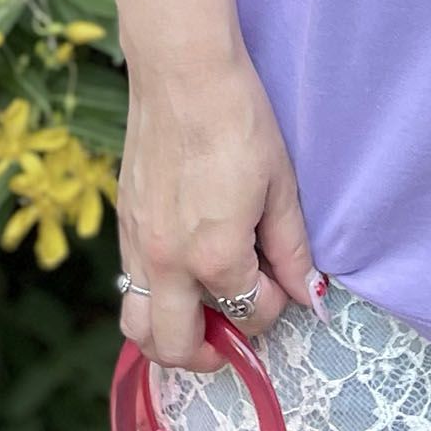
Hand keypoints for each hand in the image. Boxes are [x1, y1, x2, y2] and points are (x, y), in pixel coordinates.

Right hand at [116, 47, 319, 371]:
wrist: (183, 76)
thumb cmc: (240, 122)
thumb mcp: (280, 186)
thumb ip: (290, 248)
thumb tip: (306, 293)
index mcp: (214, 255)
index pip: (248, 314)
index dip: (273, 307)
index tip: (283, 286)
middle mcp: (167, 263)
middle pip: (175, 348)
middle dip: (210, 354)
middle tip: (236, 334)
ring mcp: (136, 247)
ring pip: (137, 328)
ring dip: (169, 337)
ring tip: (202, 318)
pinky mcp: (123, 225)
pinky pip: (129, 287)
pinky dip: (154, 299)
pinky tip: (183, 273)